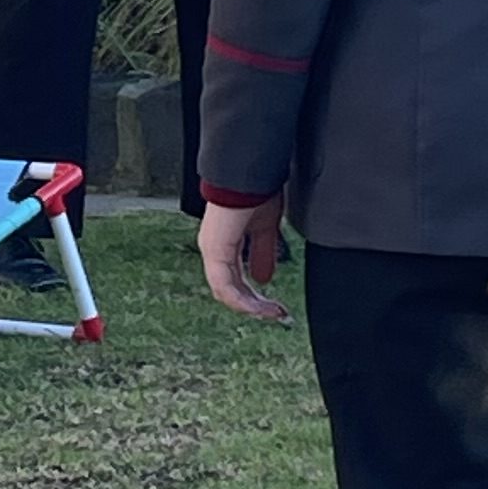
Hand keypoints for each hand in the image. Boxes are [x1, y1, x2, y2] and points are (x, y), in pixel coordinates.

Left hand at [199, 193, 287, 322]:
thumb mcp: (265, 229)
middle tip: (275, 314)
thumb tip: (265, 277)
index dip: (253, 297)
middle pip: (229, 291)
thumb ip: (263, 253)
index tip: (274, 306)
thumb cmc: (254, 191)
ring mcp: (212, 251)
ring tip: (271, 313)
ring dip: (250, 306)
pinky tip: (258, 306)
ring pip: (226, 292)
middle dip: (254, 306)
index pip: (234, 281)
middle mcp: (213, 250)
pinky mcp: (215, 250)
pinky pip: (225, 285)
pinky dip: (242, 299)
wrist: (250, 174)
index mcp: (223, 245)